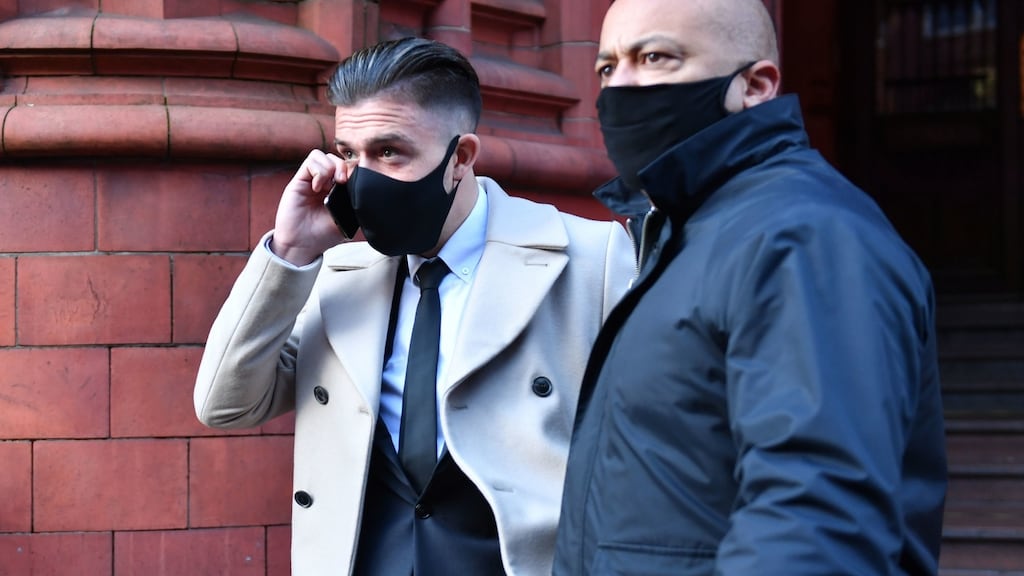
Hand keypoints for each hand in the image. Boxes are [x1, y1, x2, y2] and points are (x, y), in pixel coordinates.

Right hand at [270, 149, 348, 265]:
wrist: (301, 245)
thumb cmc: (323, 235)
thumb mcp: (346, 219)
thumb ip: (354, 203)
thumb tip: (364, 188)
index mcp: (337, 191)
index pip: (347, 169)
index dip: (352, 171)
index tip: (354, 183)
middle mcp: (325, 183)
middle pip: (337, 159)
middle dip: (342, 167)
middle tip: (342, 182)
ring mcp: (312, 180)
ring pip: (324, 156)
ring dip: (330, 168)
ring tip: (327, 187)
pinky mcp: (299, 180)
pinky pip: (311, 160)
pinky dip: (318, 170)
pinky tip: (317, 187)